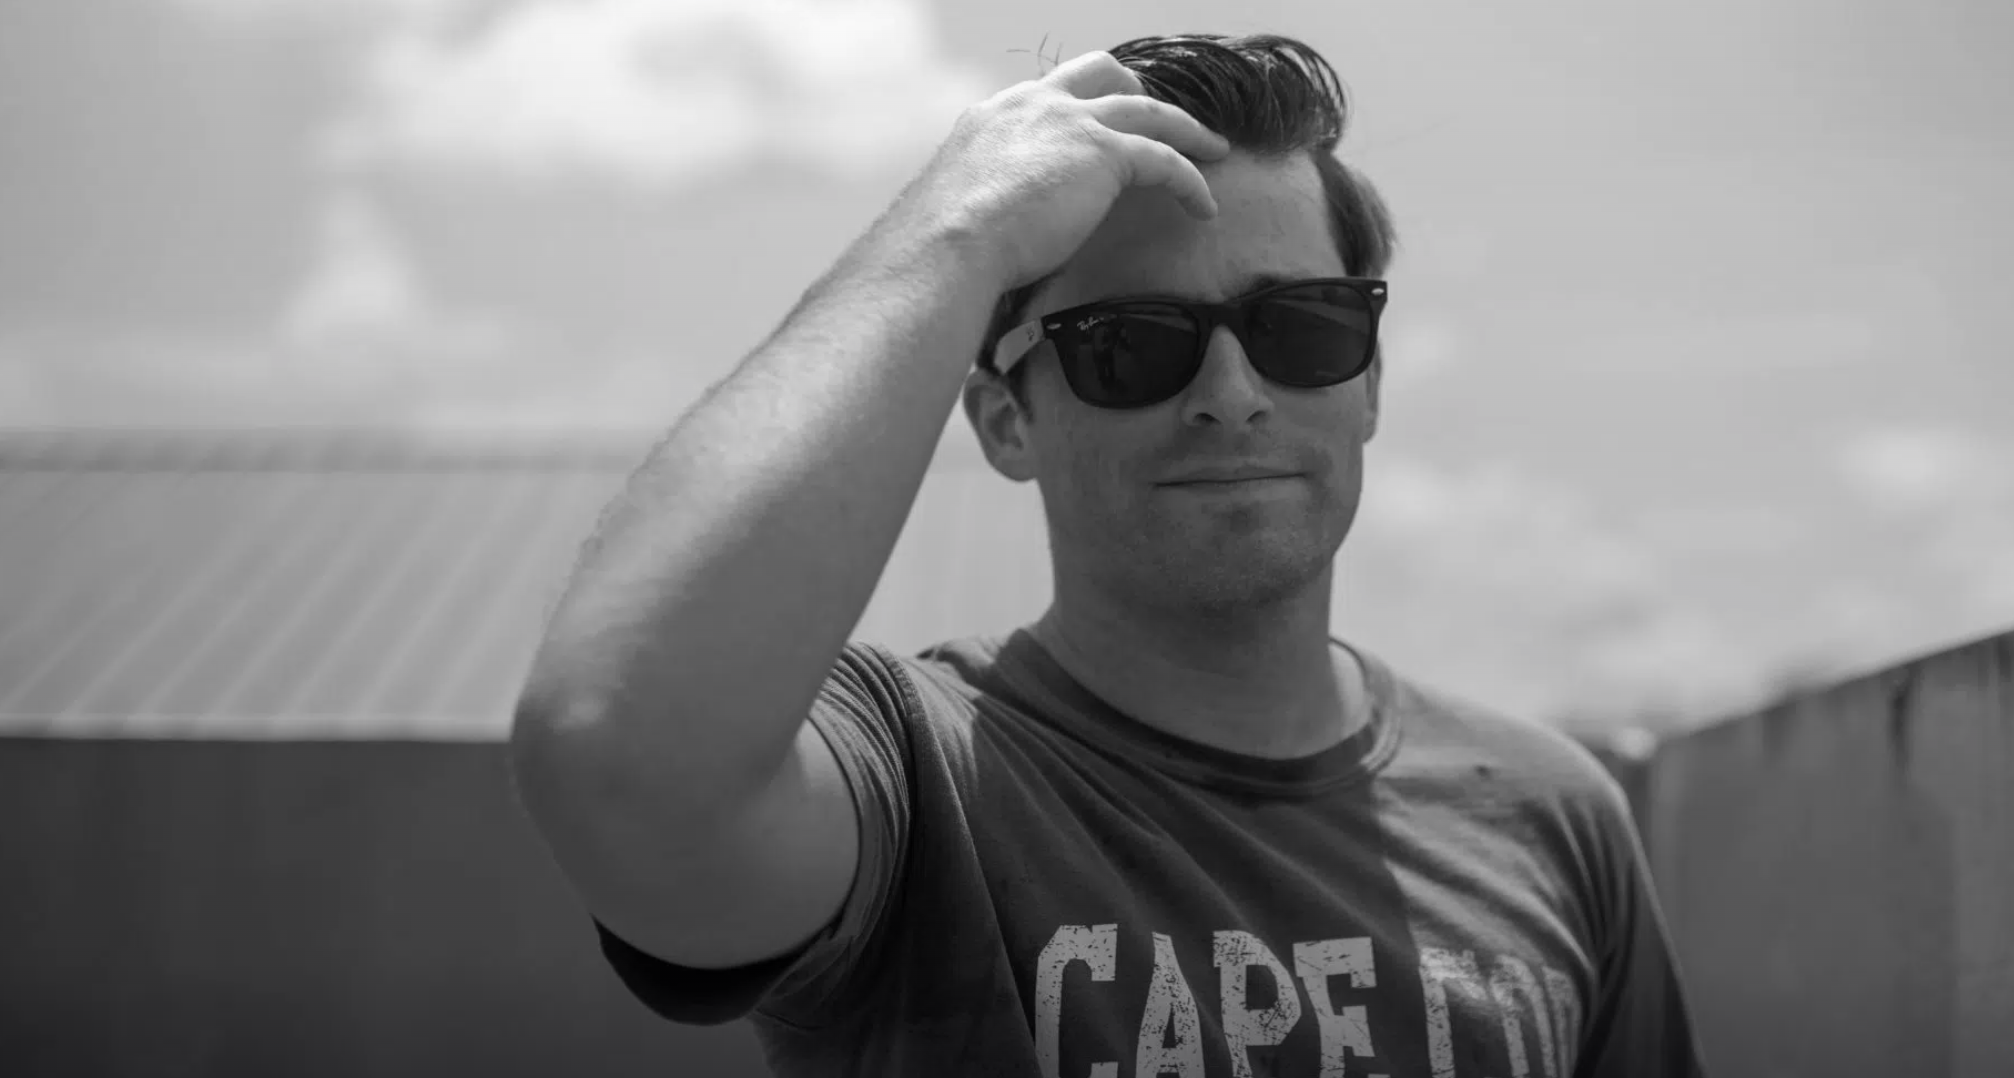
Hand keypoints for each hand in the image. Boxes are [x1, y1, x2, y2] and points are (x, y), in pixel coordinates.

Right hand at [881, 50, 1231, 292]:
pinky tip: (1205, 206)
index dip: (1078, 106)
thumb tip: (984, 235)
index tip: (1093, 127)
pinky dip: (1191, 180)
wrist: (948, 245)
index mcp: (995, 117)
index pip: (1047, 95)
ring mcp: (1071, 123)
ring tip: (1212, 151)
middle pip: (1101, 74)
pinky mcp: (1106, 153)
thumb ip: (983, 204)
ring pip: (1147, 110)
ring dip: (1183, 130)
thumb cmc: (943, 247)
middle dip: (1135, 90)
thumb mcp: (959, 208)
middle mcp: (1034, 105)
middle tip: (1159, 119)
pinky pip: (1165, 159)